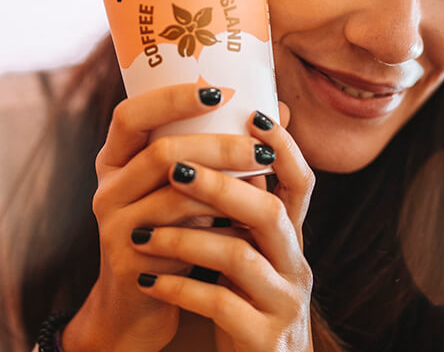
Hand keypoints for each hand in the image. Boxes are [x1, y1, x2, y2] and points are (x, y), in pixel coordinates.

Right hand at [61, 84, 274, 351]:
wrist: (140, 306)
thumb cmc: (172, 234)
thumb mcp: (187, 190)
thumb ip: (219, 152)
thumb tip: (278, 110)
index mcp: (115, 160)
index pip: (131, 115)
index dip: (171, 99)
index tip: (220, 92)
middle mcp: (107, 188)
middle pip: (162, 151)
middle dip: (219, 146)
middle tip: (261, 150)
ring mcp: (114, 226)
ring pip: (175, 194)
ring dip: (225, 186)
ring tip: (262, 181)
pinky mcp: (129, 262)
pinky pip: (181, 236)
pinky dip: (217, 225)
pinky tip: (243, 221)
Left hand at [131, 102, 316, 351]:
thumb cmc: (245, 297)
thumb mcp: (250, 249)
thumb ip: (241, 204)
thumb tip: (221, 137)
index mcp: (291, 237)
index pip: (301, 182)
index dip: (284, 146)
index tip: (252, 113)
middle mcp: (295, 265)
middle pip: (269, 213)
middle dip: (221, 186)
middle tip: (173, 170)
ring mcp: (282, 302)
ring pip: (240, 258)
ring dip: (187, 239)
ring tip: (142, 232)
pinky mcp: (262, 337)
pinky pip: (219, 305)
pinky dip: (179, 288)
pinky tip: (147, 279)